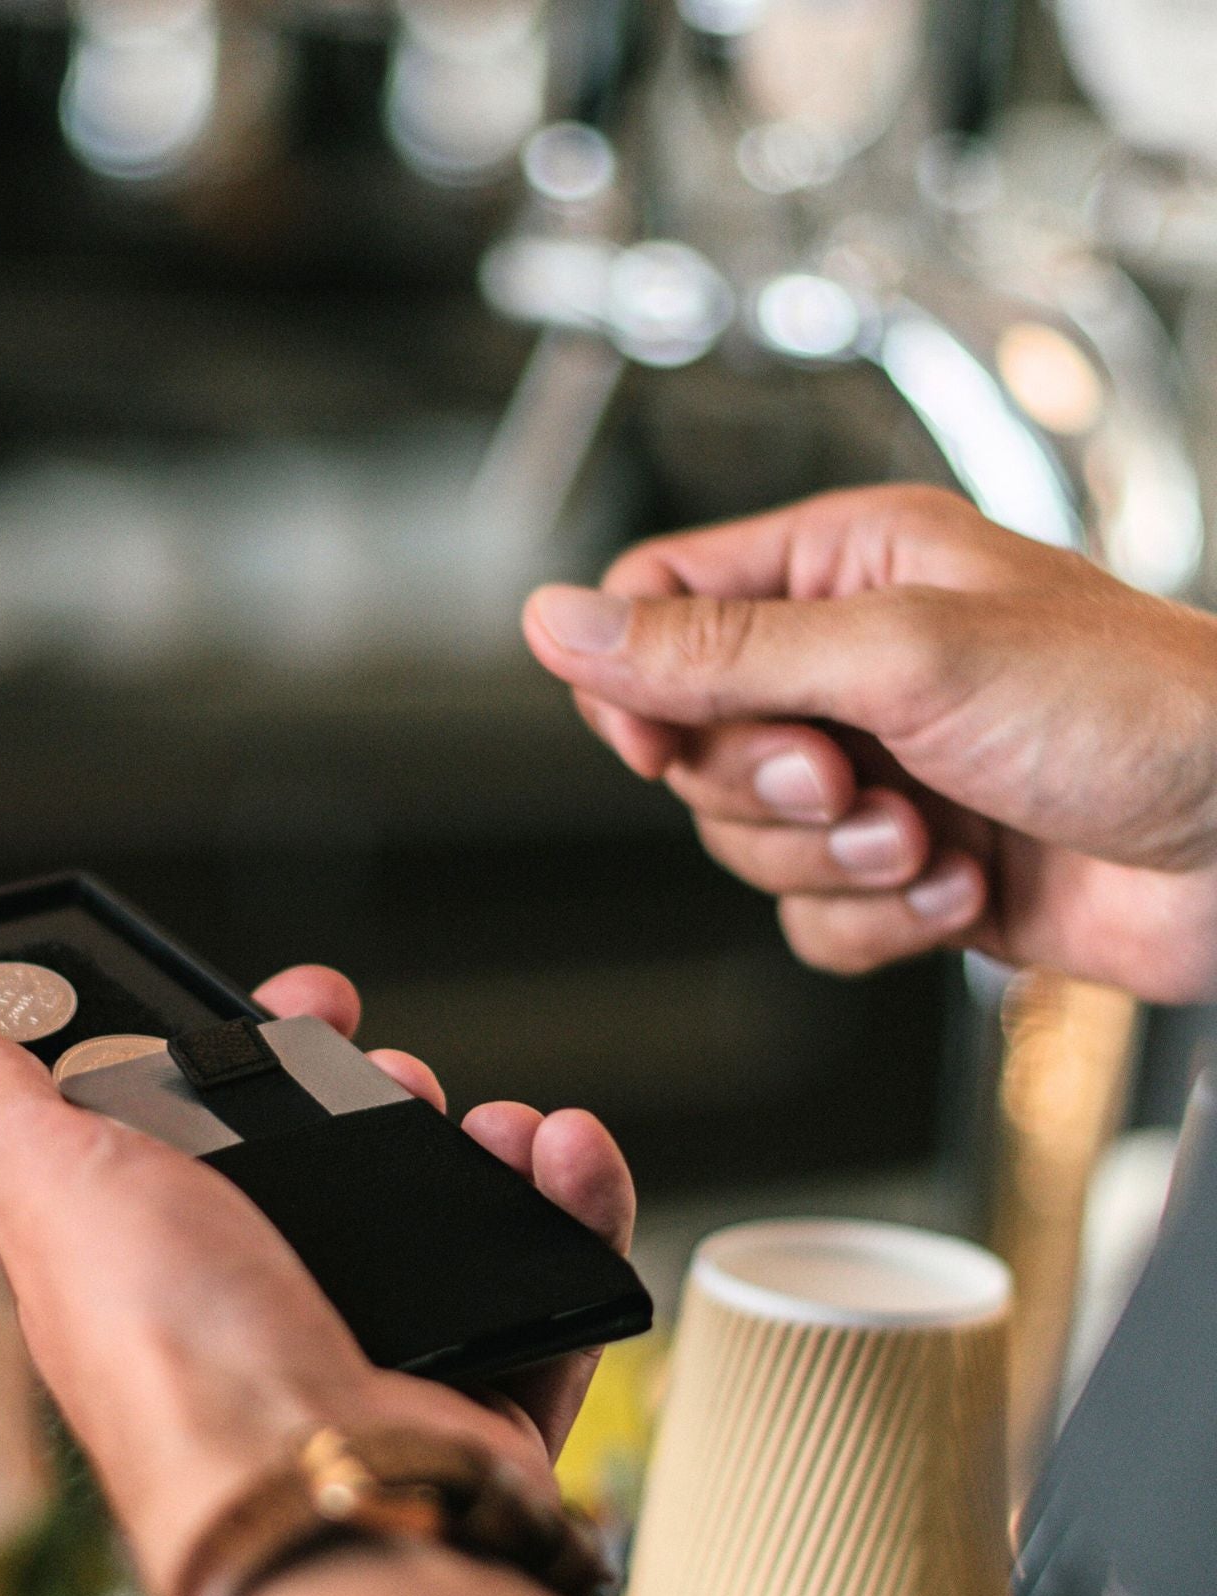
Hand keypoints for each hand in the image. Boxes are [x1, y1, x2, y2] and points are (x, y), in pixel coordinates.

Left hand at [0, 965, 632, 1595]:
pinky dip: (568, 1212)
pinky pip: (545, 1288)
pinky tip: (562, 1161)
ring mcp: (370, 1357)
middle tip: (391, 1068)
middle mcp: (255, 1310)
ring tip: (491, 1124)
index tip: (283, 1005)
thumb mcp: (54, 1189)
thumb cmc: (178, 1361)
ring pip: (444, 1222)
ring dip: (477, 1144)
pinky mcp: (472, 1397)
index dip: (236, 1058)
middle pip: (327, 1169)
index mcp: (151, 1260)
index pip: (193, 1137)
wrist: (324, 1496)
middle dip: (371, 1090)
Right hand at [524, 484, 1216, 1000]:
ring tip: (933, 836)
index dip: (634, 684)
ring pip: (743, 844)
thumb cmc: (1138, 711)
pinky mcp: (906, 870)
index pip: (657, 607)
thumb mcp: (901, 657)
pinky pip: (811, 920)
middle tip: (851, 779)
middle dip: (768, 789)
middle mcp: (849, 668)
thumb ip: (713, 650)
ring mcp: (877, 773)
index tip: (660, 741)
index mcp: (843, 571)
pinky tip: (966, 887)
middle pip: (689, 744)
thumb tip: (560, 623)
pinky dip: (882, 921)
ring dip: (839, 863)